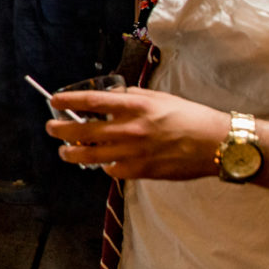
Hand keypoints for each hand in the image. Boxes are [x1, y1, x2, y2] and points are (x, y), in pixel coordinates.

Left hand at [44, 87, 230, 179]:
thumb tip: (110, 99)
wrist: (216, 143)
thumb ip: (133, 99)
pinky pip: (112, 170)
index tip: (54, 100)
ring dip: (72, 153)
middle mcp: (131, 128)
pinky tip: (102, 163)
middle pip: (83, 131)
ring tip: (64, 151)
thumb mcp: (160, 98)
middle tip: (51, 128)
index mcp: (136, 106)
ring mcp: (135, 152)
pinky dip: (104, 166)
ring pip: (91, 155)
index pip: (92, 101)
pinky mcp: (142, 171)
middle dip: (61, 130)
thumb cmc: (190, 117)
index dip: (69, 101)